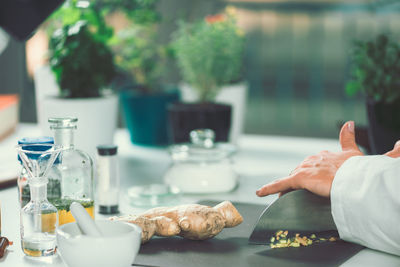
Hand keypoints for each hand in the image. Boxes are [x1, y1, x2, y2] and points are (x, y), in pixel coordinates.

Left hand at [256, 121, 399, 197]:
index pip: (320, 158)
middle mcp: (317, 158)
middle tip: (300, 190)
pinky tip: (260, 192)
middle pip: (304, 169)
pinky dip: (270, 187)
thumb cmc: (363, 173)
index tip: (313, 168)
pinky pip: (281, 183)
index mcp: (332, 155)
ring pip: (293, 177)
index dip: (316, 164)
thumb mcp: (372, 161)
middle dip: (301, 179)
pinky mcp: (299, 177)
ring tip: (284, 196)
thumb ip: (386, 154)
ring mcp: (307, 167)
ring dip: (288, 186)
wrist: (356, 179)